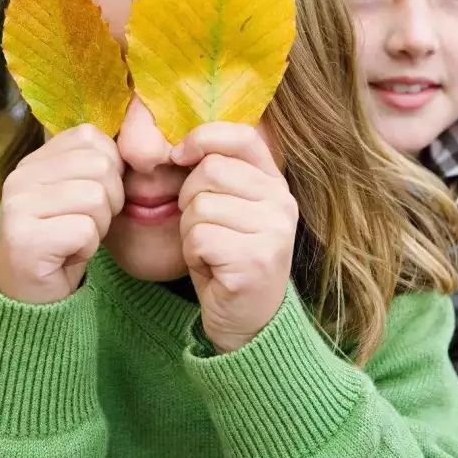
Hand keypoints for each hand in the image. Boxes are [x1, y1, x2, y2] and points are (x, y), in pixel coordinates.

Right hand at [0, 124, 123, 303]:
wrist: (34, 299)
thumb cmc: (66, 243)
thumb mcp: (80, 195)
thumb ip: (97, 164)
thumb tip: (139, 142)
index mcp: (34, 161)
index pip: (91, 137)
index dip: (110, 169)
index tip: (92, 199)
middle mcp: (20, 177)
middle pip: (100, 166)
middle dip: (110, 201)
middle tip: (85, 225)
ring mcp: (18, 207)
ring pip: (96, 197)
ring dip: (99, 227)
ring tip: (75, 240)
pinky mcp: (24, 239)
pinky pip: (85, 230)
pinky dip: (87, 248)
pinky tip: (67, 256)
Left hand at [172, 123, 297, 353]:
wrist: (248, 322)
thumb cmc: (228, 258)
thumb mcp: (228, 207)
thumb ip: (216, 172)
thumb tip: (175, 146)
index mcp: (276, 183)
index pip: (242, 136)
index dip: (203, 138)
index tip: (180, 156)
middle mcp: (282, 203)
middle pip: (210, 171)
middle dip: (190, 200)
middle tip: (205, 230)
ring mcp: (273, 231)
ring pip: (200, 205)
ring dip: (190, 232)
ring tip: (210, 252)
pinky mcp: (254, 260)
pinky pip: (199, 237)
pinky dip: (192, 254)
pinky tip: (212, 269)